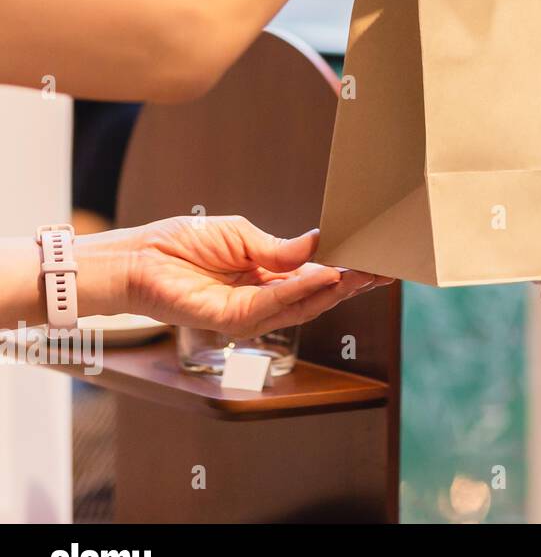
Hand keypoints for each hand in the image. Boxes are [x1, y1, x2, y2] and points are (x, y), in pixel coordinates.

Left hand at [76, 216, 386, 336]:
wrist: (139, 258)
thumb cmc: (183, 243)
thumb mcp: (244, 235)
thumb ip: (282, 249)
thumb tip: (322, 246)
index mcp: (269, 277)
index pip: (317, 277)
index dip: (348, 269)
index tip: (377, 258)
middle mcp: (265, 299)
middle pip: (319, 296)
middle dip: (353, 282)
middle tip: (385, 267)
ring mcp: (252, 314)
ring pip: (305, 304)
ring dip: (337, 287)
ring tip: (365, 269)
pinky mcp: (234, 321)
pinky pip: (277, 304)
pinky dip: (305, 289)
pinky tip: (328, 274)